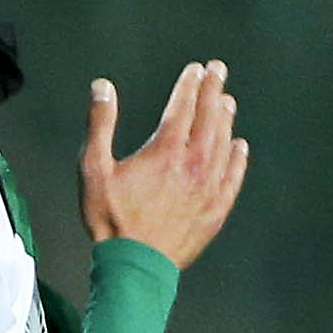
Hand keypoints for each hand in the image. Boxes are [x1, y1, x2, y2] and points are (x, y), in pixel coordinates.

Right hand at [79, 60, 248, 267]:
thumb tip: (103, 87)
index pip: (183, 107)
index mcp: (166, 150)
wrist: (135, 264)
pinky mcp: (217, 208)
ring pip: (224, 143)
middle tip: (218, 71)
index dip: (190, 85)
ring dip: (226, 119)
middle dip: (213, 91)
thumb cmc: (110, 218)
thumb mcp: (92, 169)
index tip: (196, 69)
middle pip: (209, 118)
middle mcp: (195, 163)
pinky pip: (234, 175)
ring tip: (227, 102)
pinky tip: (240, 146)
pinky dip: (238, 157)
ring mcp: (210, 186)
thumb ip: (100, 124)